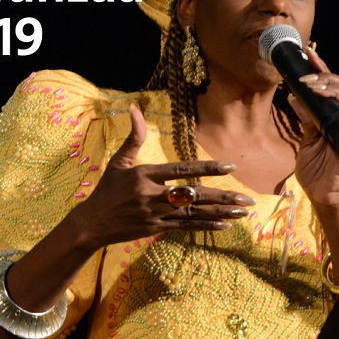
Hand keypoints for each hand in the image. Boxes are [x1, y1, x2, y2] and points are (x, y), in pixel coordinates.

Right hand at [70, 104, 255, 248]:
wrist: (92, 223)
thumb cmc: (106, 190)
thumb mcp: (118, 162)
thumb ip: (133, 137)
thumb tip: (135, 109)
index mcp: (145, 175)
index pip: (181, 170)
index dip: (207, 167)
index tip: (229, 166)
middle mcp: (152, 195)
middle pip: (193, 195)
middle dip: (222, 197)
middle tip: (247, 199)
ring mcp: (155, 214)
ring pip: (193, 213)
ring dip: (219, 213)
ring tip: (242, 212)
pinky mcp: (156, 229)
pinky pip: (185, 227)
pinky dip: (205, 226)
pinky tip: (224, 225)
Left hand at [288, 49, 338, 206]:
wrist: (322, 196)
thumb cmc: (315, 171)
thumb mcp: (305, 141)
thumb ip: (304, 120)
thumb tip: (295, 96)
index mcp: (332, 118)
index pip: (330, 88)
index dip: (321, 70)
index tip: (307, 54)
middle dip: (325, 74)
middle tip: (306, 69)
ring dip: (330, 86)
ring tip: (311, 82)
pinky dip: (338, 104)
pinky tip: (323, 97)